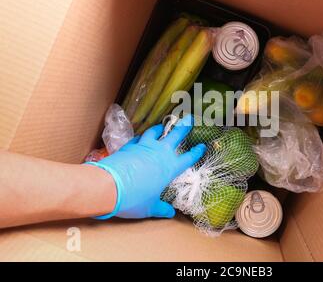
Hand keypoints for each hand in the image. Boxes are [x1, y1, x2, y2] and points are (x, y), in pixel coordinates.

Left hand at [87, 115, 205, 218]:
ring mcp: (145, 146)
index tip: (202, 146)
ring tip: (162, 125)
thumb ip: (161, 208)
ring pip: (155, 132)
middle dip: (184, 127)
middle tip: (189, 119)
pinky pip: (138, 139)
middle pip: (175, 136)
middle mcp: (161, 153)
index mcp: (171, 167)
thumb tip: (170, 213)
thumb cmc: (135, 198)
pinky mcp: (130, 145)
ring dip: (160, 128)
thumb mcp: (150, 208)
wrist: (110, 185)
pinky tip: (140, 138)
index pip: (188, 158)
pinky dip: (141, 138)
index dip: (197, 152)